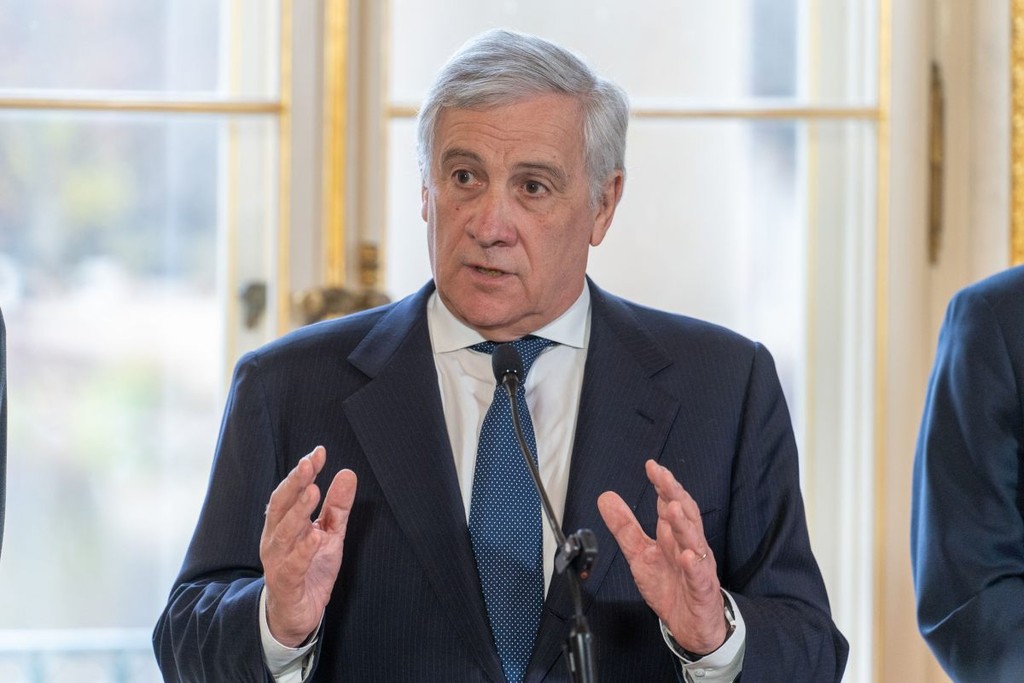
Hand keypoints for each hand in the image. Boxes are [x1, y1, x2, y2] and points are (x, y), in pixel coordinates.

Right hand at [260, 446, 357, 646]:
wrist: (297, 614)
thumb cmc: (310, 569)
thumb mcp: (330, 534)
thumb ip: (338, 506)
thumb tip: (347, 473)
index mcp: (284, 524)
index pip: (291, 492)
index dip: (303, 472)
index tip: (318, 452)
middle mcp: (276, 538)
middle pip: (281, 506)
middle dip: (294, 483)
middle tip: (308, 463)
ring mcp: (277, 561)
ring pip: (284, 532)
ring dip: (298, 511)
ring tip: (314, 491)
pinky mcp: (285, 583)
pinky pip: (293, 565)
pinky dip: (303, 550)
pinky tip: (316, 537)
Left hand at [597, 459, 726, 654]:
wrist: (690, 626)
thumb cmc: (670, 587)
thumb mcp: (639, 554)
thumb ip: (625, 527)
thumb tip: (606, 498)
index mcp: (673, 536)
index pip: (670, 503)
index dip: (662, 485)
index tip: (651, 467)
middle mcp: (688, 546)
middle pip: (685, 515)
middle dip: (674, 494)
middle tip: (662, 477)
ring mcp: (698, 566)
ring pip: (694, 541)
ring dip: (683, 524)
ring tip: (671, 508)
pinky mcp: (702, 590)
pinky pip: (699, 576)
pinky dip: (694, 566)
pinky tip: (686, 556)